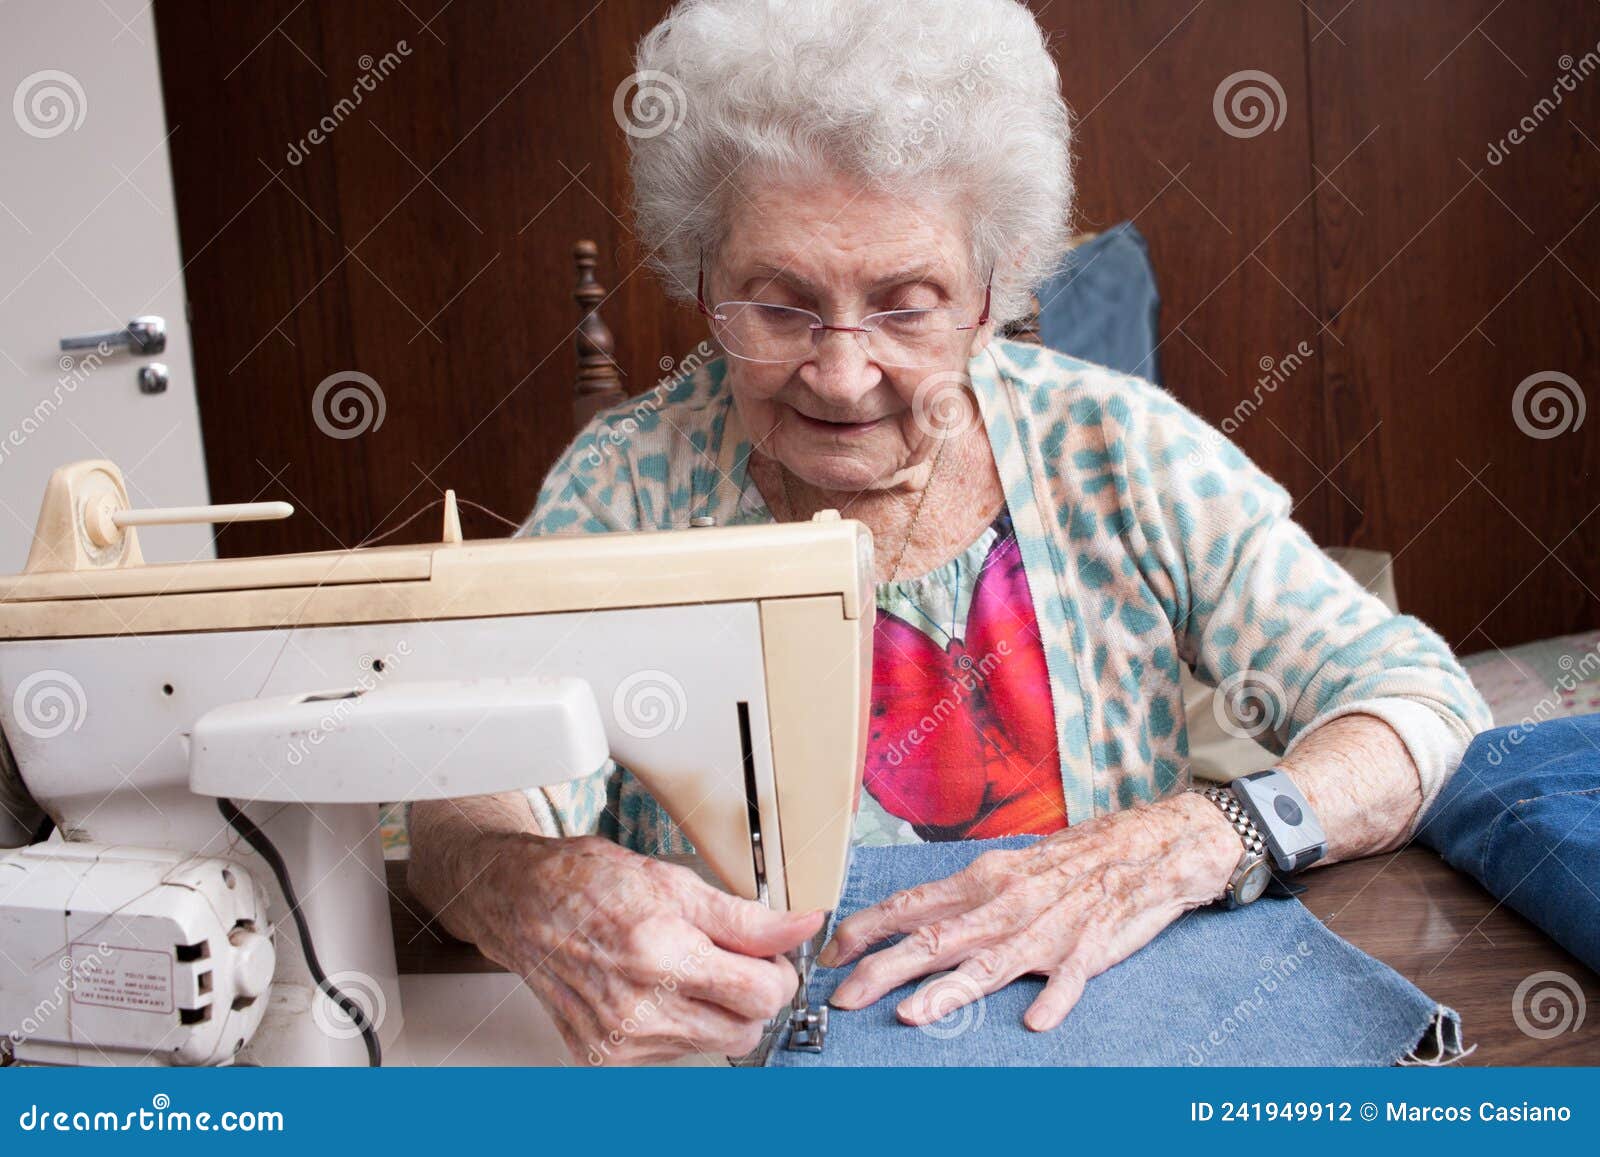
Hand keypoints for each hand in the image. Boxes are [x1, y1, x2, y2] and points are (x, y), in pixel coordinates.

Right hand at [448, 833, 824, 1063]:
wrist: (523, 905)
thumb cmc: (591, 885)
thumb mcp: (678, 884)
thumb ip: (747, 918)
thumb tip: (803, 926)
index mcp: (662, 955)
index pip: (762, 996)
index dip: (779, 973)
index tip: (769, 956)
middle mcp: (639, 1008)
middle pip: (745, 1031)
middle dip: (751, 995)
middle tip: (730, 960)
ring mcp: (620, 1040)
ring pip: (713, 1046)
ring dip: (716, 1012)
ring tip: (684, 968)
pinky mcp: (605, 1058)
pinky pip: (675, 1055)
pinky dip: (680, 1025)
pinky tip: (657, 989)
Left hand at [816, 792, 1239, 1029]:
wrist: (1151, 847)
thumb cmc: (1075, 862)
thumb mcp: (1011, 872)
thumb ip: (965, 901)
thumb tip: (911, 922)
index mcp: (985, 879)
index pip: (913, 905)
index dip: (868, 929)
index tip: (830, 953)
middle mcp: (1008, 901)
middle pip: (936, 939)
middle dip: (885, 969)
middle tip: (844, 997)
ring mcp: (1051, 926)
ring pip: (991, 961)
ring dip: (950, 989)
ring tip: (913, 1014)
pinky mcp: (1094, 946)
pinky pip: (1071, 975)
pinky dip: (1054, 996)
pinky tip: (1036, 1020)